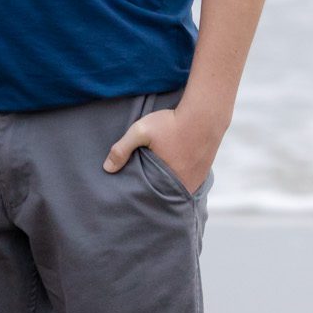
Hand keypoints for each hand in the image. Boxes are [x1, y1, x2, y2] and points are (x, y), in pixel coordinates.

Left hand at [103, 105, 222, 193]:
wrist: (205, 113)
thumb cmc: (172, 122)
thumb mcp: (141, 131)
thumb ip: (122, 149)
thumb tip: (107, 169)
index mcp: (170, 181)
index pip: (152, 198)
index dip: (142, 196)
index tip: (132, 193)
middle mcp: (186, 185)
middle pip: (165, 197)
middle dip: (154, 194)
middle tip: (142, 189)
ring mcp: (197, 180)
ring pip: (177, 191)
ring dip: (167, 187)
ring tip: (155, 181)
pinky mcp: (204, 173)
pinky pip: (188, 183)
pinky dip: (179, 180)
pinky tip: (171, 172)